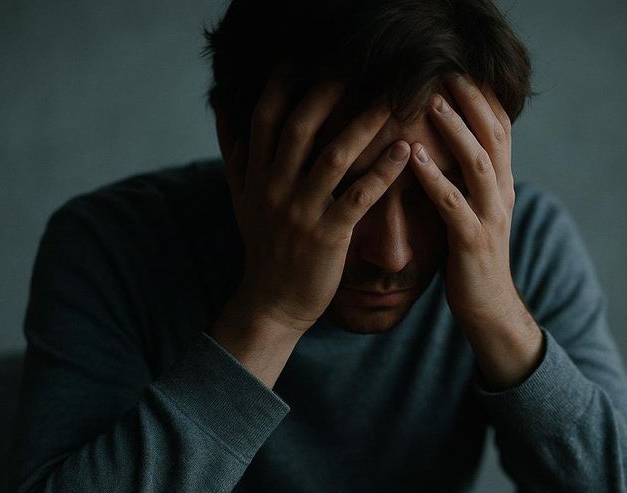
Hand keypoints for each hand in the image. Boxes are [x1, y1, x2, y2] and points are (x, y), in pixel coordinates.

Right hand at [216, 66, 410, 333]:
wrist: (272, 302)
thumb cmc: (263, 246)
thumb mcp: (240, 197)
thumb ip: (234, 150)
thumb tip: (222, 106)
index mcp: (256, 174)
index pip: (266, 117)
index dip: (283, 84)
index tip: (305, 57)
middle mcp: (275, 187)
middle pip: (301, 127)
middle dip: (329, 93)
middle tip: (359, 65)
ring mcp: (301, 211)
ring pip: (333, 157)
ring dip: (364, 125)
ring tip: (392, 99)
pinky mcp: (328, 235)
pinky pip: (359, 196)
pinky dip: (383, 171)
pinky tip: (404, 149)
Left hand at [408, 73, 542, 388]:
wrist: (489, 309)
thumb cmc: (473, 260)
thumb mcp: (475, 212)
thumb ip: (467, 181)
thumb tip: (446, 147)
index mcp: (502, 185)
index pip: (500, 129)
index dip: (483, 97)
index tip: (461, 68)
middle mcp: (502, 195)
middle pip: (494, 135)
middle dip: (471, 99)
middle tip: (446, 69)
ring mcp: (490, 217)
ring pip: (478, 162)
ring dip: (455, 129)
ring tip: (432, 100)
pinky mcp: (472, 241)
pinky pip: (453, 203)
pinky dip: (434, 177)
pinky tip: (414, 157)